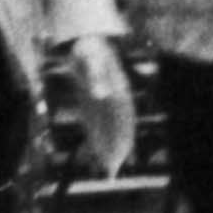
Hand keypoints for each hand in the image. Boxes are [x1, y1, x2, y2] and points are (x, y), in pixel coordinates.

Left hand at [62, 37, 143, 177]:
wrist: (87, 42)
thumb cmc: (89, 50)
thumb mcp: (90, 59)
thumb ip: (96, 76)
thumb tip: (101, 95)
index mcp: (119, 90)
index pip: (124, 118)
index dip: (124, 136)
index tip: (122, 153)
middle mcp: (116, 99)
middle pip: (119, 127)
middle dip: (117, 149)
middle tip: (111, 171)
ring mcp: (107, 103)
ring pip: (111, 129)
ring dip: (110, 148)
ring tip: (108, 170)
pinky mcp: (95, 104)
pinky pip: (99, 124)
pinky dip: (99, 139)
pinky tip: (96, 153)